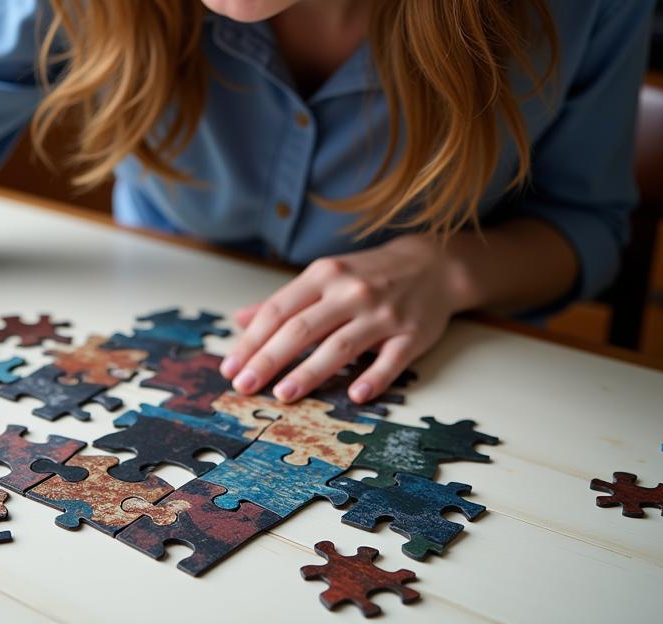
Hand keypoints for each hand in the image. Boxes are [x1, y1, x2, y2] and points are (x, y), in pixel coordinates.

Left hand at [220, 234, 466, 404]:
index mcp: (324, 275)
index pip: (278, 311)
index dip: (251, 340)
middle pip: (302, 328)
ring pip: (340, 346)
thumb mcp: (325, 276)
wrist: (432, 265)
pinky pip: (390, 360)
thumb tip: (241, 319)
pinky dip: (373, 378)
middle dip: (268, 359)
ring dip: (309, 372)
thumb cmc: (368, 274)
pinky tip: (354, 396)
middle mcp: (350, 291)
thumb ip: (284, 300)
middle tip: (244, 386)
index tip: (230, 367)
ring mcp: (382, 313)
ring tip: (283, 394)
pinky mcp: (412, 334)